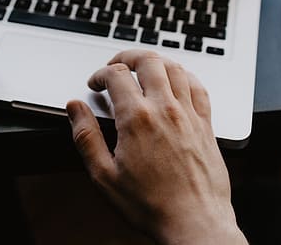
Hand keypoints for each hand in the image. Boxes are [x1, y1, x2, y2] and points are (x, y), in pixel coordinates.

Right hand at [66, 50, 246, 244]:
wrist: (194, 224)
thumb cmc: (150, 206)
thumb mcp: (103, 176)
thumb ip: (86, 137)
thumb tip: (74, 108)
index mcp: (137, 119)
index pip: (116, 75)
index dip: (100, 74)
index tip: (94, 84)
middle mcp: (165, 109)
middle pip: (148, 60)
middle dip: (127, 57)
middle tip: (116, 66)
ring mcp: (189, 114)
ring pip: (174, 67)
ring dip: (155, 61)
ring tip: (142, 68)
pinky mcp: (206, 124)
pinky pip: (198, 86)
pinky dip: (184, 75)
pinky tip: (176, 80)